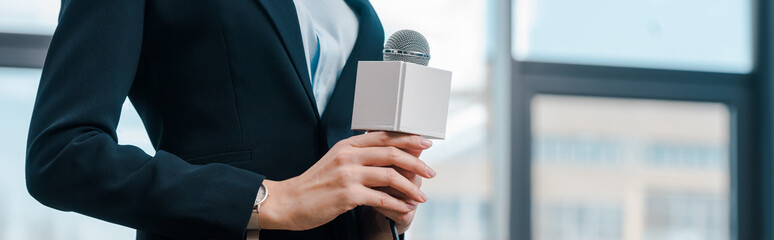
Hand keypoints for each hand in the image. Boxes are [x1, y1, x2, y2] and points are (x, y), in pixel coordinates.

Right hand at [257, 132, 435, 230]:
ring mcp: (348, 175)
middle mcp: (349, 156)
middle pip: (392, 153)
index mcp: (347, 144)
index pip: (384, 135)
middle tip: (431, 172)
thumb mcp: (336, 161)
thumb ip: (359, 155)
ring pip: (390, 176)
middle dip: (416, 163)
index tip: (426, 144)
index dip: (409, 138)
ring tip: (421, 197)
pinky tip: (405, 209)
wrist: (289, 202)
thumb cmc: (315, 184)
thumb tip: (389, 154)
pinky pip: (381, 198)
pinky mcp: (347, 195)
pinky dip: (397, 205)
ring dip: (411, 188)